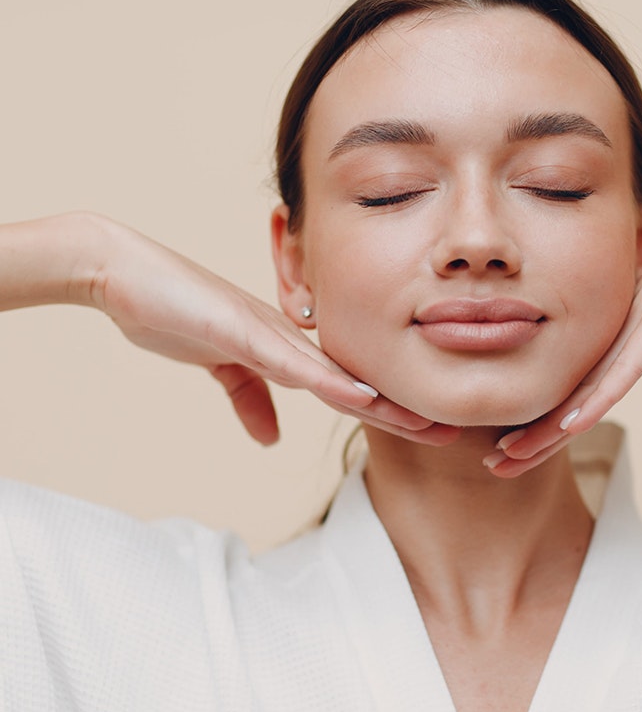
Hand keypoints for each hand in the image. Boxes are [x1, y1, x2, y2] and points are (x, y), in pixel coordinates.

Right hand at [89, 218, 459, 445]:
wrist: (122, 272)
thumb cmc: (172, 311)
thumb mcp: (219, 367)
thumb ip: (249, 399)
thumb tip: (271, 439)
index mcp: (287, 346)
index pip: (347, 385)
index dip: (387, 409)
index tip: (425, 429)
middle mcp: (290, 337)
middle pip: (357, 381)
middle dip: (402, 409)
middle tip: (451, 431)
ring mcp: (269, 332)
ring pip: (338, 374)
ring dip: (383, 403)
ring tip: (427, 424)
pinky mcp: (241, 330)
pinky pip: (292, 363)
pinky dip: (330, 383)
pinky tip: (364, 399)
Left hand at [487, 157, 641, 475]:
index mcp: (623, 337)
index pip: (579, 392)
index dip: (549, 427)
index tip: (517, 455)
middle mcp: (616, 332)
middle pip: (567, 393)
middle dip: (531, 433)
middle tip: (494, 465)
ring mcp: (635, 325)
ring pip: (583, 387)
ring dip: (548, 426)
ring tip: (510, 455)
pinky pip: (624, 367)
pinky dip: (596, 399)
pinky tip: (568, 426)